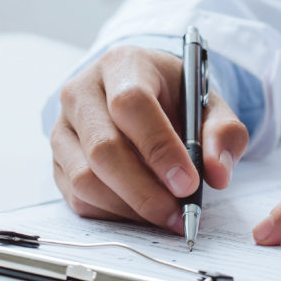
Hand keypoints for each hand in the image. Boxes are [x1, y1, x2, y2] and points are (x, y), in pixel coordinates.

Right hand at [51, 45, 248, 231]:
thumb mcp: (208, 105)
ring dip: (130, 208)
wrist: (139, 96)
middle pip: (102, 149)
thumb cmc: (173, 99)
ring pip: (86, 180)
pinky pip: (79, 198)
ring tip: (166, 215)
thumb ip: (223, 134)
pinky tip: (143, 212)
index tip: (188, 183)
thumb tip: (217, 174)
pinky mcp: (57, 161)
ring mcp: (63, 128)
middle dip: (145, 191)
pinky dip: (114, 215)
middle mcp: (81, 92)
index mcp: (122, 65)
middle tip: (180, 214)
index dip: (159, 148)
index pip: (130, 103)